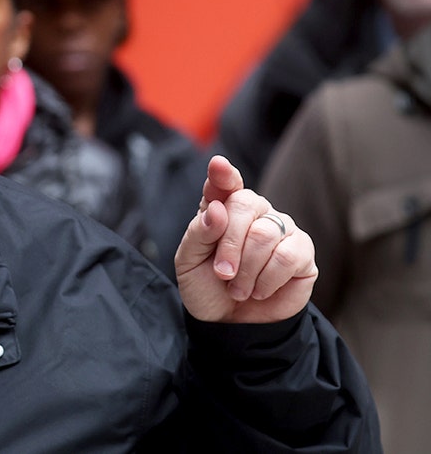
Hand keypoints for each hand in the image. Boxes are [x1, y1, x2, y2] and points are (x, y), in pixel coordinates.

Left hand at [175, 155, 317, 322]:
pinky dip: (267, 278)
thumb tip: (217, 210)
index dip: (223, 175)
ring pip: (265, 233)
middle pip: (244, 204)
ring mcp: (280, 229)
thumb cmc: (207, 286)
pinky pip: (287, 256)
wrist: (229, 323)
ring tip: (237, 288)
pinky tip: (259, 290)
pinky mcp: (302, 253)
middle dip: (229, 243)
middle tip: (222, 273)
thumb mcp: (188, 261)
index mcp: (222, 207)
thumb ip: (199, 233)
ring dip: (246, 268)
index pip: (226, 183)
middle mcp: (254, 212)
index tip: (218, 167)